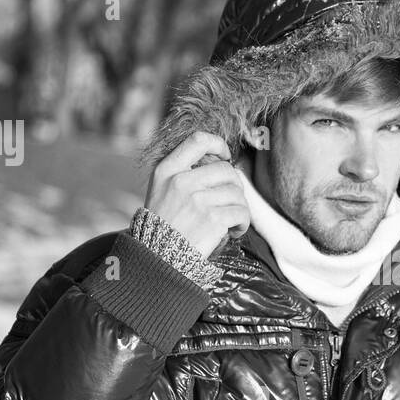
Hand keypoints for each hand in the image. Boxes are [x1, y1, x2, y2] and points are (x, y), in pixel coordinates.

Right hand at [143, 132, 249, 258]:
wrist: (157, 259)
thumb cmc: (163, 226)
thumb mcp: (161, 190)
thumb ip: (184, 173)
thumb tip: (220, 162)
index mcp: (167, 170)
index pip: (198, 140)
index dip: (218, 144)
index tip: (225, 156)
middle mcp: (181, 182)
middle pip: (226, 170)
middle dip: (235, 187)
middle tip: (229, 203)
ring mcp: (197, 200)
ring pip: (237, 193)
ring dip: (239, 208)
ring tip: (229, 221)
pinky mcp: (213, 219)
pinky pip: (241, 212)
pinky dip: (242, 223)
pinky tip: (232, 231)